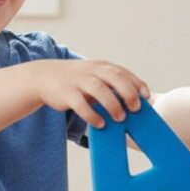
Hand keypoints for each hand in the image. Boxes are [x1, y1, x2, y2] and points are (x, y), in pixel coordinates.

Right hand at [33, 59, 149, 127]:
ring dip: (112, 105)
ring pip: (99, 90)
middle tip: (135, 109)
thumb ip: (111, 86)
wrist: (44, 77)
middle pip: (114, 78)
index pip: (123, 73)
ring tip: (120, 118)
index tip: (145, 97)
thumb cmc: (76, 80)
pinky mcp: (66, 93)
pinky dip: (92, 114)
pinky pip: (81, 104)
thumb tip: (133, 104)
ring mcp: (78, 81)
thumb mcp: (94, 76)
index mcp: (101, 67)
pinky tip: (100, 123)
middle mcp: (92, 71)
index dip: (136, 84)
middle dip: (127, 93)